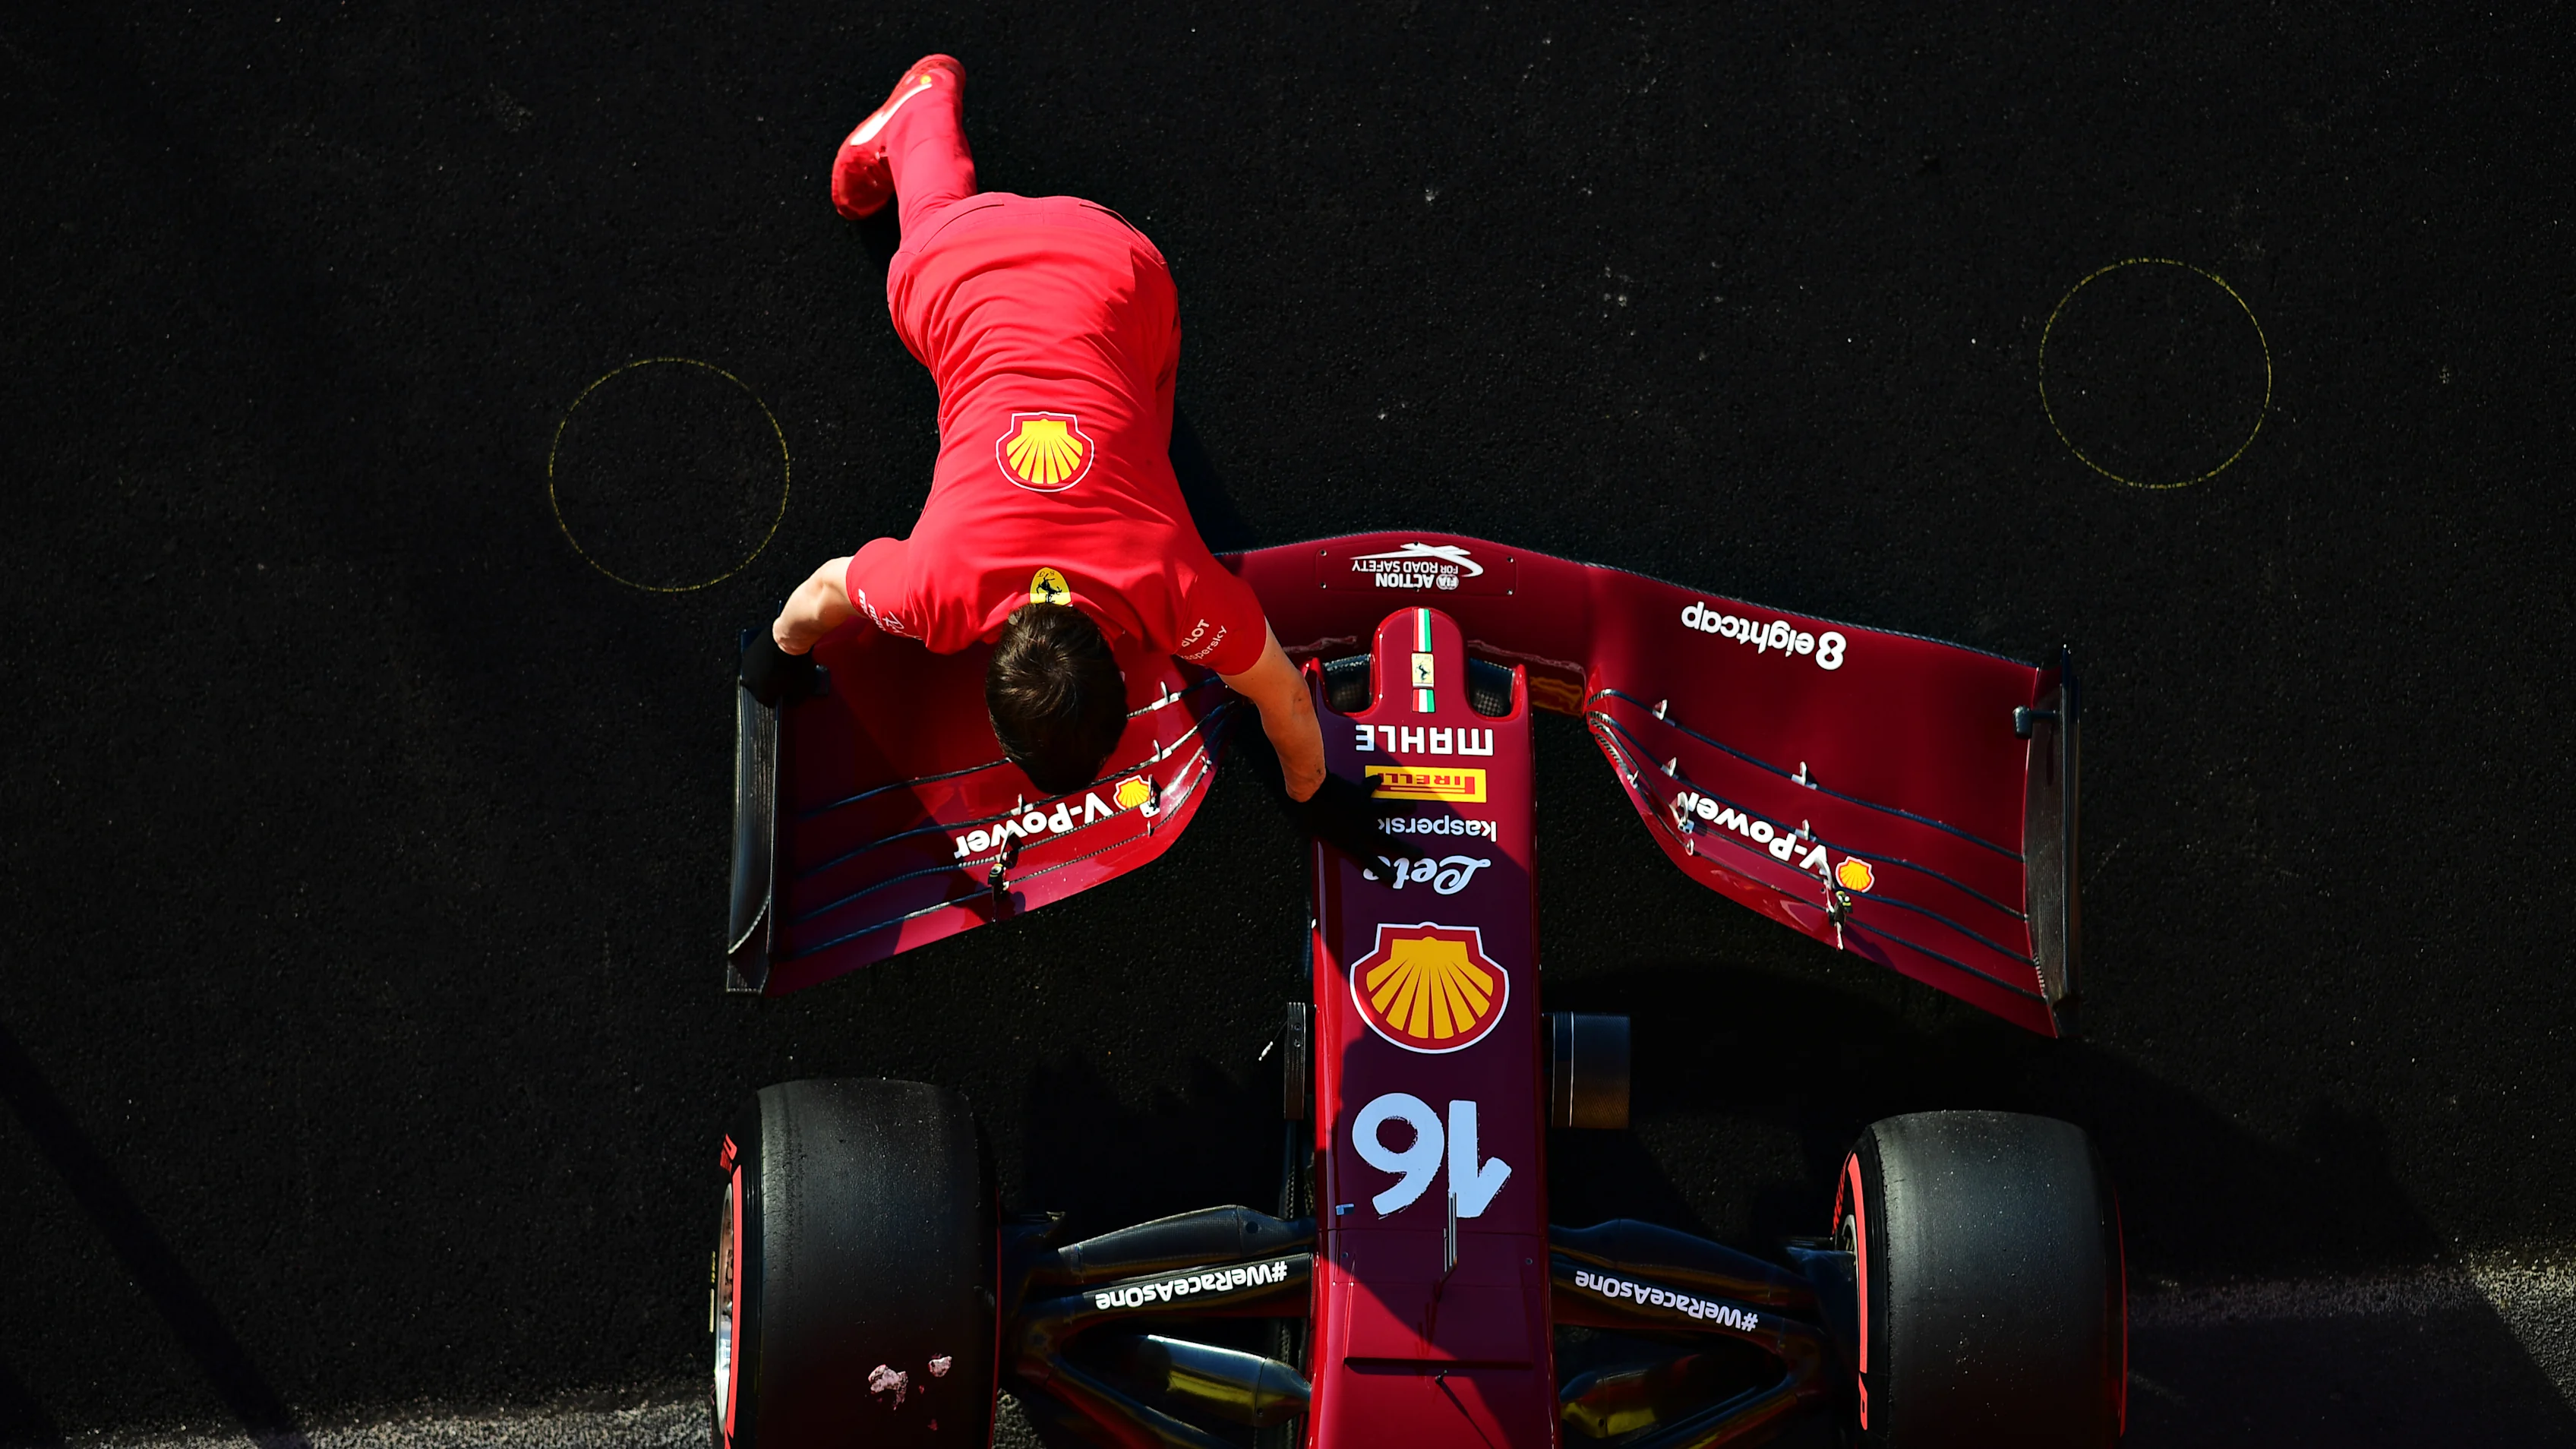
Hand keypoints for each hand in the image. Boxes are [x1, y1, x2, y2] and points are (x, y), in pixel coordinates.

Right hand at [739, 628, 816, 707]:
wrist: (788, 640)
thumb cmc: (795, 665)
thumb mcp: (802, 690)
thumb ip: (794, 701)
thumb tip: (791, 702)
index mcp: (760, 694)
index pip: (769, 703)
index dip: (780, 699)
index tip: (786, 694)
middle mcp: (749, 682)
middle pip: (761, 689)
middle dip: (771, 686)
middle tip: (784, 680)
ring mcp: (747, 667)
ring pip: (756, 675)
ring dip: (765, 674)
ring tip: (779, 667)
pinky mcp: (748, 652)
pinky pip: (756, 662)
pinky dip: (763, 661)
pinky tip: (774, 658)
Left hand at [1289, 772, 1425, 865]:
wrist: (1311, 791)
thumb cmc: (1307, 815)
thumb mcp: (1315, 834)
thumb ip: (1325, 838)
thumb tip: (1322, 836)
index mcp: (1352, 842)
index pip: (1372, 862)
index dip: (1384, 872)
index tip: (1395, 879)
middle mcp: (1363, 828)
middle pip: (1391, 842)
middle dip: (1407, 849)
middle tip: (1421, 853)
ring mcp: (1365, 809)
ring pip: (1390, 809)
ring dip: (1402, 807)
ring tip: (1413, 806)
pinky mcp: (1360, 793)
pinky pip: (1370, 787)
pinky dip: (1374, 782)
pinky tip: (1379, 779)